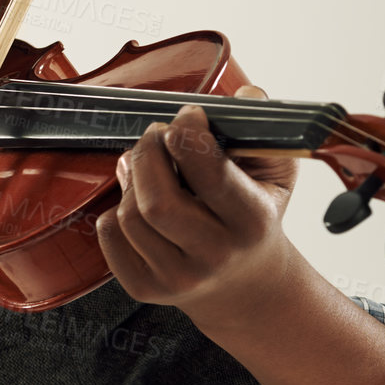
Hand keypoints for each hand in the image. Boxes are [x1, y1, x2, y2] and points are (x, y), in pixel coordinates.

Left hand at [94, 83, 298, 319]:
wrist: (246, 286)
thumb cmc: (254, 221)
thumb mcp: (275, 174)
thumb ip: (261, 129)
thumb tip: (246, 96)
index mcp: (251, 222)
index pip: (208, 172)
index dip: (187, 133)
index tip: (187, 116)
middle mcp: (215, 255)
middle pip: (157, 198)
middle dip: (148, 152)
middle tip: (156, 136)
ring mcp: (177, 277)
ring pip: (129, 214)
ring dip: (132, 180)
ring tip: (151, 172)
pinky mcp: (145, 288)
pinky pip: (109, 234)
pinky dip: (116, 210)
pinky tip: (139, 204)